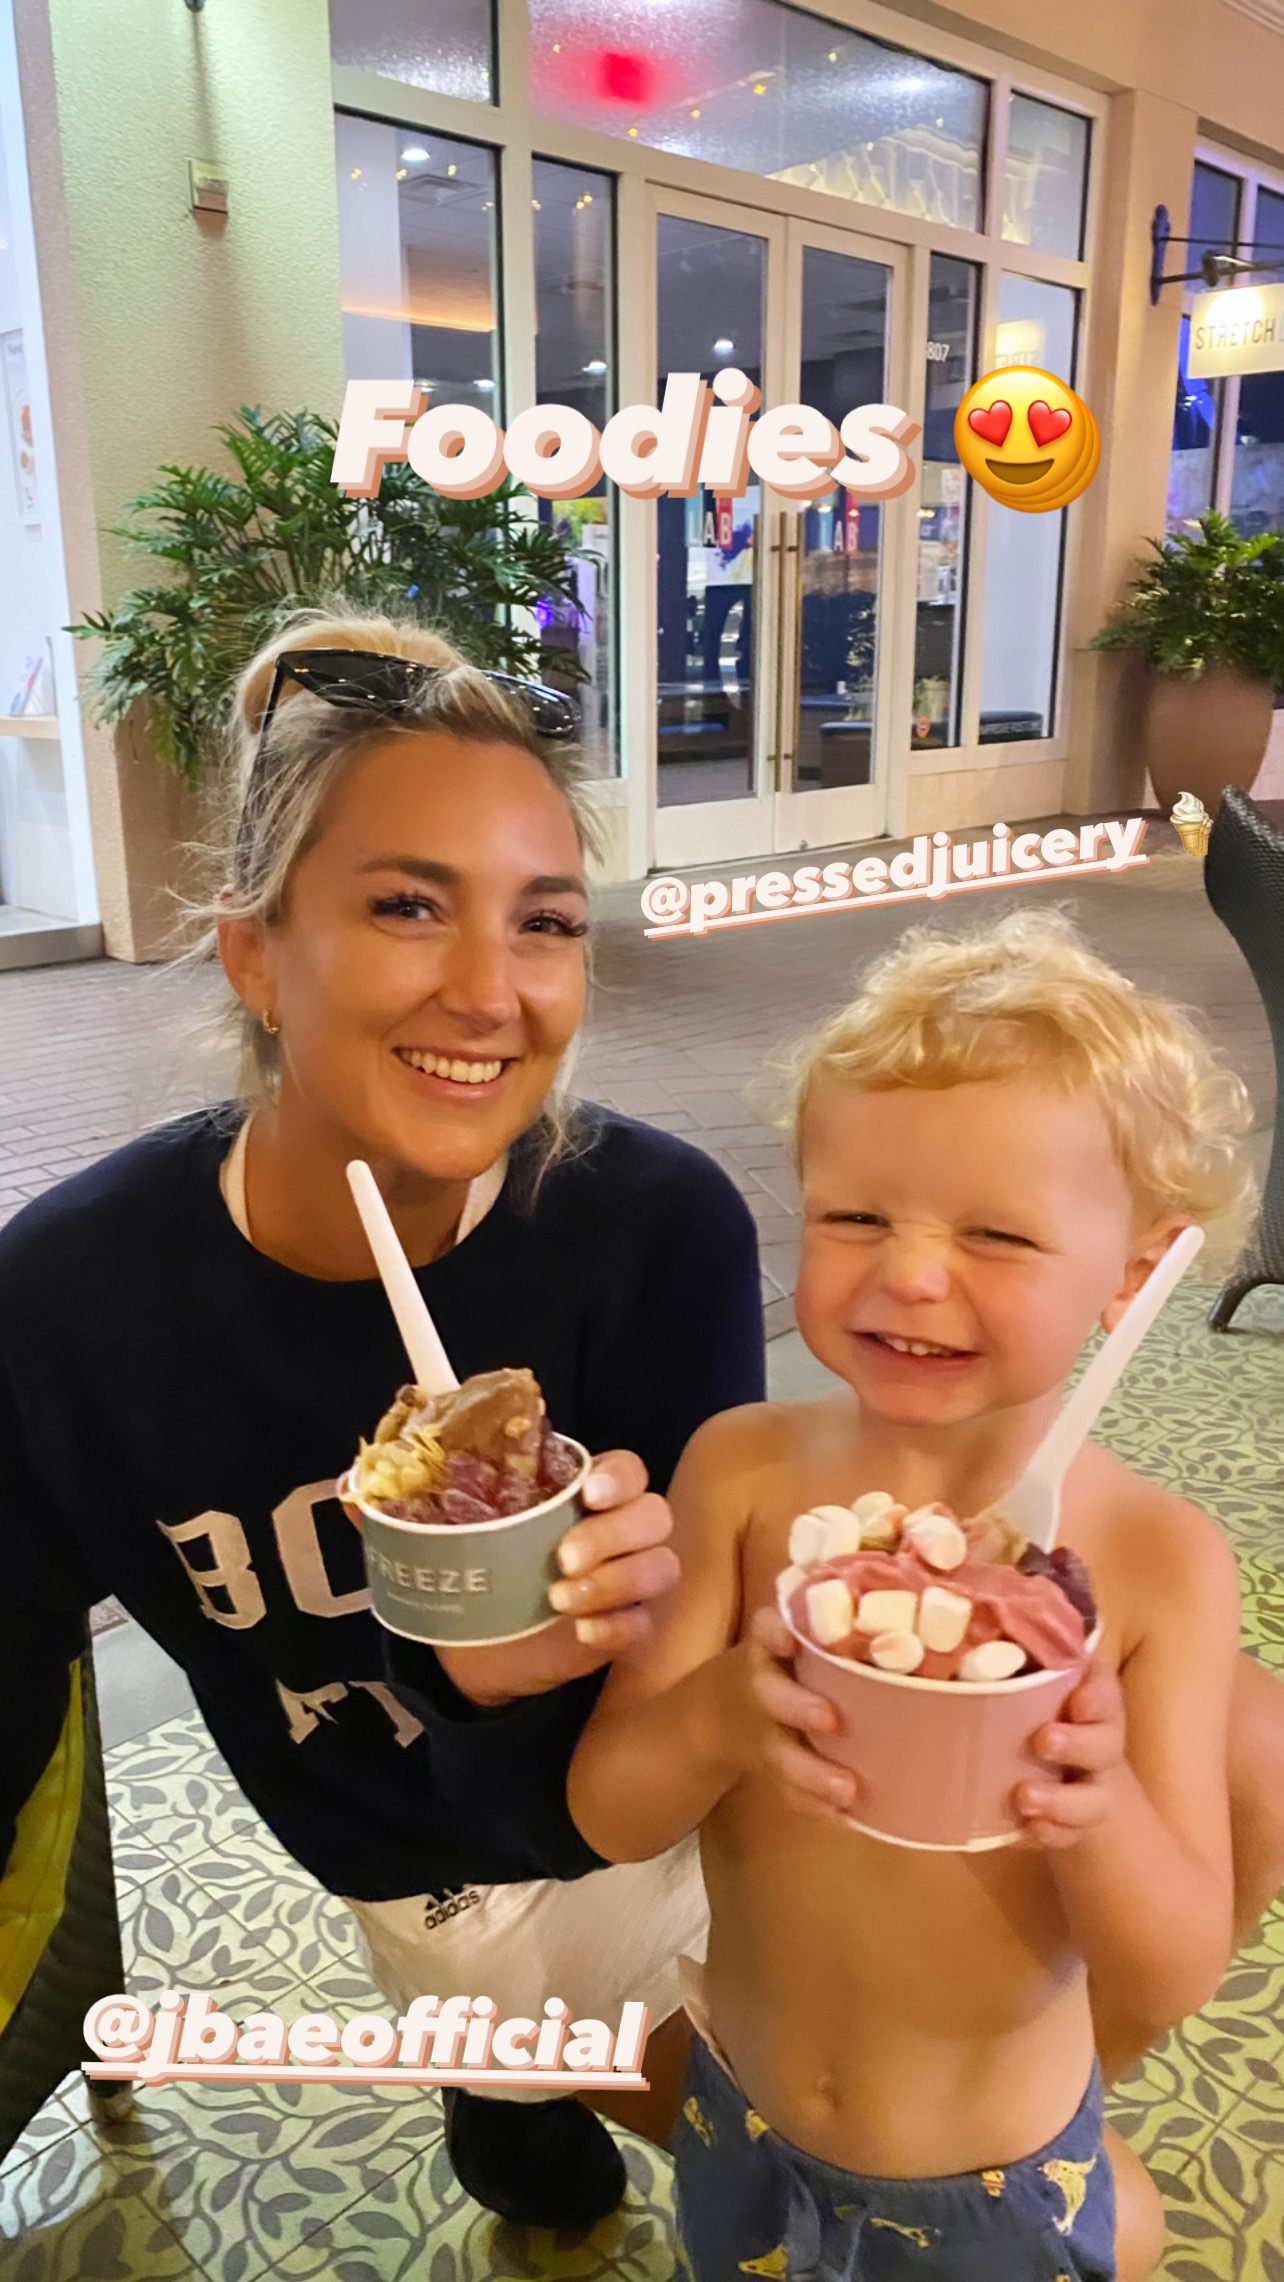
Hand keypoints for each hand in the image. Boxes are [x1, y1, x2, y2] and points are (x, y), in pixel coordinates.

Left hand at [436, 1450, 679, 1704]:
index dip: (619, 1479)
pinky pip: (644, 1621)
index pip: (629, 1470)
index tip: (589, 1495)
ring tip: (560, 1600)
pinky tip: (582, 1632)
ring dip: (615, 1582)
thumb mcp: (477, 1523)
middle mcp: (620, 1529)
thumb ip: (480, 1490)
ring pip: (661, 1566)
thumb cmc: (485, 1565)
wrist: (480, 1638)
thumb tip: (457, 1461)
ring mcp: (630, 1578)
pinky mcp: (628, 1625)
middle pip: (654, 1516)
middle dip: (613, 1535)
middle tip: (565, 1559)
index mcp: (588, 1492)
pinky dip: (617, 1625)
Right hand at [745, 1606, 858, 1820]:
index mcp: (779, 1642)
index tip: (791, 1640)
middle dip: (797, 1706)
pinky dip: (812, 1802)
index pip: (768, 1628)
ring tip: (847, 1790)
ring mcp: (764, 1729)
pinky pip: (785, 1789)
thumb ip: (856, 1616)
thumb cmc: (803, 1659)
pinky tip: (844, 1816)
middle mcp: (765, 1681)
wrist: (732, 1707)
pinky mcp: (769, 1765)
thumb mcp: (813, 1630)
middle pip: (770, 1692)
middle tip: (831, 1720)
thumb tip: (947, 1593)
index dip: (776, 1634)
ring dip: (810, 1771)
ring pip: (778, 1751)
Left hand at [1017, 1657, 1126, 1847]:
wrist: (1074, 1782)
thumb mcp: (1036, 1682)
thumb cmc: (1043, 1713)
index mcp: (1092, 1703)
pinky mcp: (1076, 1827)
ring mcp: (1092, 1790)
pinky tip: (1028, 1830)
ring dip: (1060, 1801)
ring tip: (1025, 1798)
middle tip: (1042, 1740)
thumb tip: (966, 1597)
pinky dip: (1050, 1834)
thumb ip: (1020, 1651)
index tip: (1078, 1701)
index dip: (1097, 1695)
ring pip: (1091, 1800)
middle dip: (1077, 1744)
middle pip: (1105, 1745)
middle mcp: (1100, 1744)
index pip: (1105, 1690)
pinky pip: (1070, 1836)